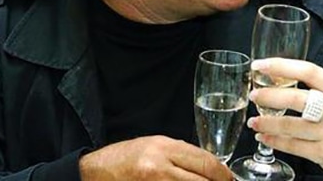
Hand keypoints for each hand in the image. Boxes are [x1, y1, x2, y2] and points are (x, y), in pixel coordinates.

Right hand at [79, 135, 232, 180]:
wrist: (92, 172)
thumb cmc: (124, 158)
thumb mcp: (155, 146)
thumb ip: (182, 154)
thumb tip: (210, 166)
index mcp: (164, 148)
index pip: (206, 162)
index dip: (223, 174)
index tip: (230, 179)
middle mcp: (159, 166)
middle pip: (202, 180)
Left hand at [247, 58, 322, 180]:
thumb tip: (286, 80)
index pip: (309, 71)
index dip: (282, 66)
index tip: (261, 65)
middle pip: (296, 98)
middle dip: (269, 96)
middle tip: (254, 94)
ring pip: (290, 126)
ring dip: (266, 123)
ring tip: (254, 121)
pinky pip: (293, 147)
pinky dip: (275, 142)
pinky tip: (265, 138)